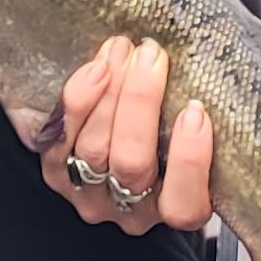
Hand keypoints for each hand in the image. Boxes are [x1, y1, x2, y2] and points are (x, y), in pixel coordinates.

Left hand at [13, 37, 214, 234]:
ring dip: (109, 91)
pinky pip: (58, 138)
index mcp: (173, 207)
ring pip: (94, 147)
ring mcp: (89, 193)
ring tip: (122, 51)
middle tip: (151, 55)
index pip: (183, 205)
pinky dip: (76, 100)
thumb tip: (204, 76)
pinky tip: (95, 68)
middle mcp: (130, 209)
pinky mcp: (56, 172)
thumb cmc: (167, 135)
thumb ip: (196, 121)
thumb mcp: (189, 139)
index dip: (190, 160)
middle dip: (140, 103)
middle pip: (132, 163)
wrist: (115, 138)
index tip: (196, 111)